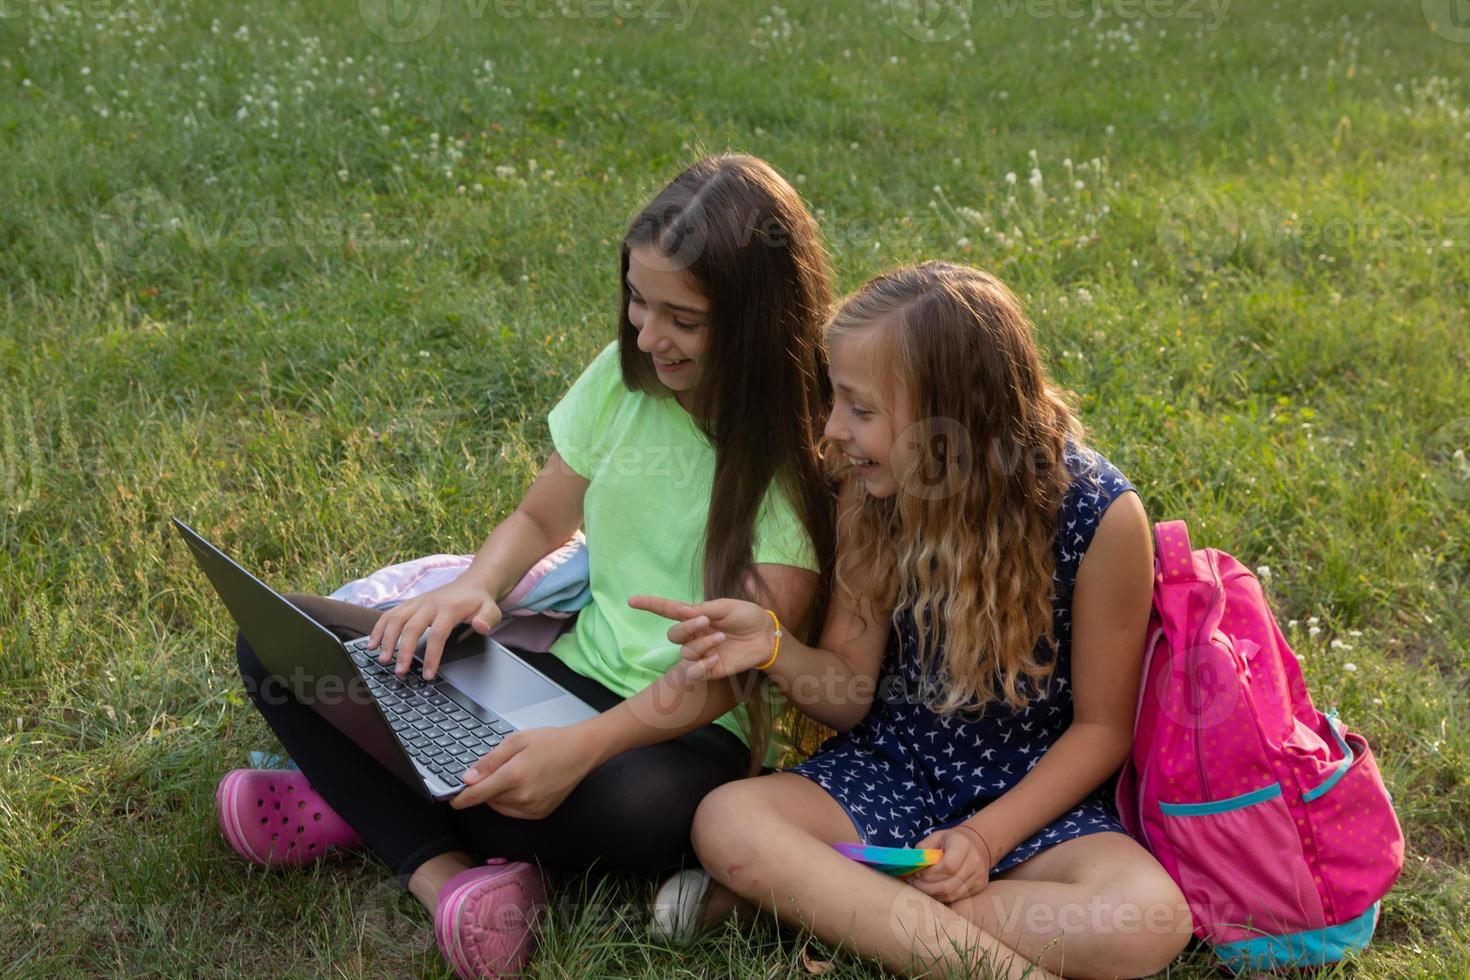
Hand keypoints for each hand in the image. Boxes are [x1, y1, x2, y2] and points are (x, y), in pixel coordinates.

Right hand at [366, 581, 501, 679]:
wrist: (471, 584)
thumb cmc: (479, 602)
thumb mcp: (491, 610)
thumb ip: (488, 619)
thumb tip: (481, 627)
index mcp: (449, 608)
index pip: (437, 634)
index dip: (431, 656)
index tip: (427, 674)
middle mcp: (429, 604)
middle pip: (411, 628)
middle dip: (403, 651)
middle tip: (399, 672)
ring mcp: (417, 602)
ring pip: (395, 619)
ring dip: (386, 640)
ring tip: (382, 659)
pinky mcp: (409, 604)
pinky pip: (389, 614)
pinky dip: (379, 628)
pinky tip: (372, 644)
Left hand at [450, 724, 596, 818]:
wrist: (582, 751)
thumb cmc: (551, 742)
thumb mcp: (516, 741)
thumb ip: (490, 761)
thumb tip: (468, 778)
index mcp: (514, 775)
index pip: (477, 794)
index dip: (461, 798)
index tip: (453, 799)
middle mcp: (523, 796)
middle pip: (488, 800)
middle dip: (486, 788)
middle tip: (498, 770)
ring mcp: (533, 808)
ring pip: (501, 807)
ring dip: (498, 796)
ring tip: (514, 774)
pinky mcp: (540, 814)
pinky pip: (514, 812)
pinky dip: (511, 802)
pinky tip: (522, 786)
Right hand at [627, 594, 777, 679]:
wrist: (765, 635)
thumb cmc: (746, 616)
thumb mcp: (725, 606)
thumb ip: (703, 610)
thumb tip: (682, 612)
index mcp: (695, 616)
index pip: (667, 610)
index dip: (649, 605)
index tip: (631, 601)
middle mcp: (694, 635)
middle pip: (673, 635)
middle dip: (686, 628)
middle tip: (706, 621)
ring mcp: (701, 652)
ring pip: (686, 652)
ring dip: (702, 644)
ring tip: (723, 639)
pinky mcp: (710, 669)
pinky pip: (694, 672)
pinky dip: (701, 666)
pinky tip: (715, 659)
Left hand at [909, 824, 993, 903]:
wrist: (976, 845)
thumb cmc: (951, 841)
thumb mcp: (936, 837)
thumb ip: (923, 848)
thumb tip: (912, 864)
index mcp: (963, 845)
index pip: (948, 866)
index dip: (930, 873)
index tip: (917, 872)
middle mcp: (974, 862)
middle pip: (949, 884)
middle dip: (927, 886)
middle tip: (914, 882)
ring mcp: (978, 876)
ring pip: (952, 894)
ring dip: (932, 893)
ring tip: (920, 887)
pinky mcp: (978, 887)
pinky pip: (956, 897)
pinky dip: (940, 896)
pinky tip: (932, 890)